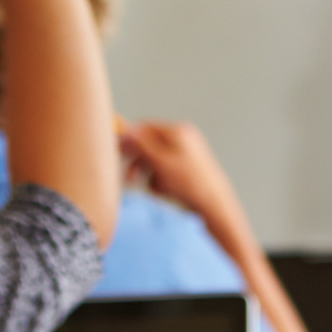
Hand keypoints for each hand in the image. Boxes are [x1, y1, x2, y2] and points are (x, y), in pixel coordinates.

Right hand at [118, 119, 243, 228]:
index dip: (129, 139)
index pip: (145, 127)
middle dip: (139, 162)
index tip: (118, 152)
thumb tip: (126, 130)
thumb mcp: (160, 161)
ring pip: (155, 160)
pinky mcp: (186, 169)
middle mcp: (183, 139)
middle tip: (130, 177)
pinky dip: (160, 180)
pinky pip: (164, 171)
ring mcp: (185, 154)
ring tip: (156, 187)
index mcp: (178, 132)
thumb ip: (141, 145)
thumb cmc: (190, 182)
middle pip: (149, 145)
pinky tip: (166, 190)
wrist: (214, 204)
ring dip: (150, 174)